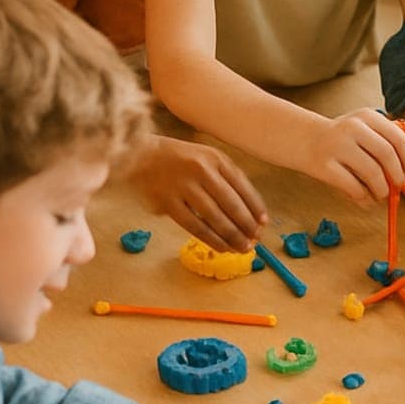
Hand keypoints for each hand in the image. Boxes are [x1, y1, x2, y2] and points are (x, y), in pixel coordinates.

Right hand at [131, 134, 268, 250]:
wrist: (140, 156)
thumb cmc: (180, 160)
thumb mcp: (206, 158)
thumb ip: (226, 179)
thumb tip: (249, 212)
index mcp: (215, 158)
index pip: (242, 186)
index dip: (255, 207)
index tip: (263, 223)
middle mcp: (202, 170)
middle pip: (231, 204)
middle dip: (246, 225)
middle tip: (256, 240)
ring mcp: (184, 186)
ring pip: (215, 218)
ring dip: (232, 236)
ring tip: (242, 248)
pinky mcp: (168, 203)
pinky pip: (195, 226)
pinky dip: (212, 240)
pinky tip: (222, 247)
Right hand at [303, 108, 404, 201]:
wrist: (303, 138)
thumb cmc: (341, 137)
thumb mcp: (363, 127)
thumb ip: (384, 141)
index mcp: (366, 116)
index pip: (397, 136)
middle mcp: (353, 127)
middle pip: (386, 154)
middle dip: (397, 175)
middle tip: (398, 186)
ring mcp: (337, 146)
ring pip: (372, 173)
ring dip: (382, 189)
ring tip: (380, 194)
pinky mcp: (325, 166)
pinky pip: (354, 187)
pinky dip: (364, 197)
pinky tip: (364, 198)